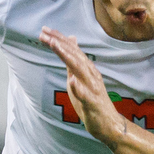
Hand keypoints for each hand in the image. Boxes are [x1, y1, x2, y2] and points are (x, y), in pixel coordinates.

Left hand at [40, 26, 123, 146]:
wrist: (108, 124)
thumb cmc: (92, 101)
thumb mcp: (79, 77)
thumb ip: (74, 60)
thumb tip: (70, 40)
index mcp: (87, 69)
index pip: (72, 50)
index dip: (59, 39)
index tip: (44, 29)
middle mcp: (91, 75)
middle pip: (75, 56)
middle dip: (60, 43)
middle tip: (44, 33)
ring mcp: (93, 89)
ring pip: (80, 70)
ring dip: (68, 57)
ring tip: (55, 46)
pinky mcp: (93, 104)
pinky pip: (86, 95)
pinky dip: (79, 88)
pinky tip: (72, 81)